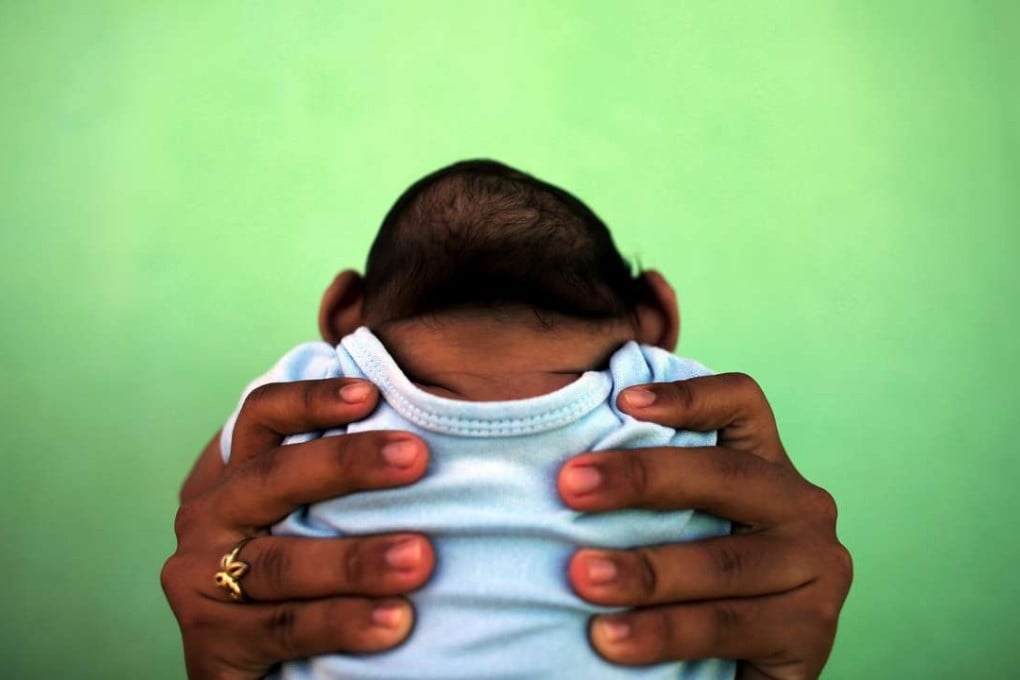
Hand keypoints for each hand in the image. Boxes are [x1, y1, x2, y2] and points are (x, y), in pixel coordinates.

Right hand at [161, 379, 435, 678]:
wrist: (260, 669)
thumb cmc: (306, 578)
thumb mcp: (309, 519)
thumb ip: (343, 483)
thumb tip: (425, 435)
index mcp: (236, 477)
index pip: (263, 419)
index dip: (311, 400)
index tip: (370, 394)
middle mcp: (209, 519)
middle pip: (273, 479)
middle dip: (347, 464)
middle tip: (416, 457)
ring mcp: (200, 582)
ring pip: (283, 563)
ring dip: (355, 560)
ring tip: (419, 558)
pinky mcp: (212, 645)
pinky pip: (285, 628)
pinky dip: (342, 623)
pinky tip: (395, 622)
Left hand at [558, 373, 852, 679]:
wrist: (737, 670)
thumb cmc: (692, 585)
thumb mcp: (680, 526)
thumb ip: (651, 496)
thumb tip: (565, 469)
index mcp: (765, 466)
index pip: (741, 404)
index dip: (688, 395)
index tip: (622, 401)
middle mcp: (800, 505)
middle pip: (724, 474)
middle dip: (641, 478)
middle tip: (570, 487)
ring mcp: (816, 567)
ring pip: (722, 560)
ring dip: (644, 569)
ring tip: (582, 577)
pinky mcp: (810, 631)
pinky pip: (726, 625)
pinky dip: (664, 631)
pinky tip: (614, 637)